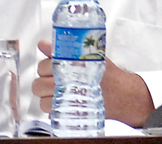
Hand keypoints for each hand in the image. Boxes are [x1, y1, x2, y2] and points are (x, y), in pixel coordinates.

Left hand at [32, 40, 153, 127]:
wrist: (123, 94)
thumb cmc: (106, 74)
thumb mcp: (87, 55)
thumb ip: (63, 50)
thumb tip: (43, 44)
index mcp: (70, 68)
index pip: (42, 66)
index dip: (45, 66)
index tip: (52, 66)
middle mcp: (66, 85)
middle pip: (39, 85)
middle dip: (43, 81)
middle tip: (54, 80)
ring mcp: (68, 102)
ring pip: (42, 101)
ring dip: (47, 97)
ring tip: (57, 92)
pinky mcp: (71, 115)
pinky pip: (52, 114)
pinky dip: (54, 109)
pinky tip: (62, 102)